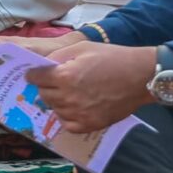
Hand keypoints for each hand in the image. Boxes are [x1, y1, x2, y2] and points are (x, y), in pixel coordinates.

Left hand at [23, 39, 154, 131]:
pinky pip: (67, 124)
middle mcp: (68, 97)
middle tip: (55, 82)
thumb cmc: (112, 58)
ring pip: (55, 109)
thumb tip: (43, 65)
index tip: (34, 74)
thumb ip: (59, 56)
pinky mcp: (90, 124)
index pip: (36, 78)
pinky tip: (73, 108)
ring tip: (68, 93)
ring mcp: (79, 114)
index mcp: (64, 76)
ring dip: (57, 101)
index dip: (33, 75)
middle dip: (45, 86)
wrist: (139, 76)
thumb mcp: (82, 48)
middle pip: (44, 94)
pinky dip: (67, 117)